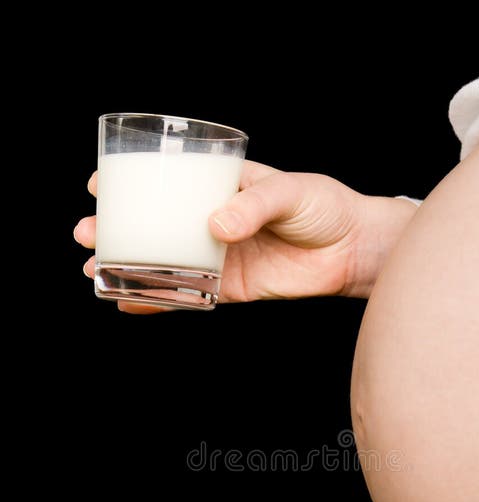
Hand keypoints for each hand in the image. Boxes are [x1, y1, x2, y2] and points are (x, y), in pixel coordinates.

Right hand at [74, 161, 416, 312]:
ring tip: (92, 270)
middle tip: (86, 233)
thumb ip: (253, 205)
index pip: (166, 180)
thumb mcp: (289, 192)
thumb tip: (216, 227)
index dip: (130, 181)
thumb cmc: (324, 206)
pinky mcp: (230, 287)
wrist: (352, 249)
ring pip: (162, 261)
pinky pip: (188, 295)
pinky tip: (128, 303)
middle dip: (114, 229)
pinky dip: (159, 301)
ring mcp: (218, 255)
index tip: (98, 184)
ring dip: (127, 267)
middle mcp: (211, 220)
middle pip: (153, 224)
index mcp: (220, 186)